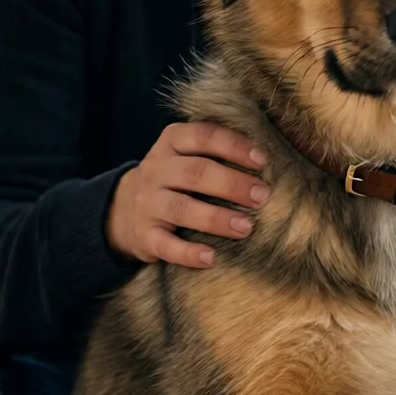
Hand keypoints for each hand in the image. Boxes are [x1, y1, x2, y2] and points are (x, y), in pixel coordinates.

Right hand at [105, 122, 269, 268]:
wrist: (125, 209)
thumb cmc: (176, 179)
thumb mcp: (188, 154)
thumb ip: (220, 152)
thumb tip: (270, 162)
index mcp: (172, 142)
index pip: (203, 136)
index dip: (234, 146)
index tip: (263, 160)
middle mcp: (156, 169)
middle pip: (195, 172)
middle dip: (232, 184)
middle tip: (262, 196)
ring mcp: (147, 203)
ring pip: (181, 208)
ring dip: (216, 218)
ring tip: (246, 227)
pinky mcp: (144, 235)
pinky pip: (165, 245)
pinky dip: (188, 253)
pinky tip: (211, 258)